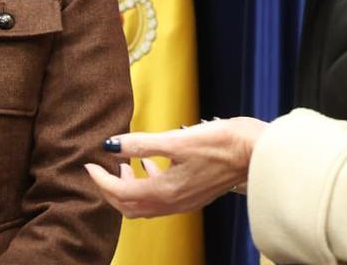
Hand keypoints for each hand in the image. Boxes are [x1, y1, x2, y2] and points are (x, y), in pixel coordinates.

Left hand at [84, 117, 267, 217]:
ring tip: (122, 164)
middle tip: (99, 170)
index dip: (100, 179)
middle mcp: (173, 202)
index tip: (88, 164)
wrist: (258, 154)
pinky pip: (161, 199)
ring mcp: (185, 201)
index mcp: (165, 191)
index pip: (120, 191)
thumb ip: (142, 144)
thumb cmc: (223, 144)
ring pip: (145, 204)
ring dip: (128, 188)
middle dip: (110, 189)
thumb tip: (111, 144)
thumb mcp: (178, 140)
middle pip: (129, 206)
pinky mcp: (194, 194)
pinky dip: (148, 185)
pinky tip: (151, 164)